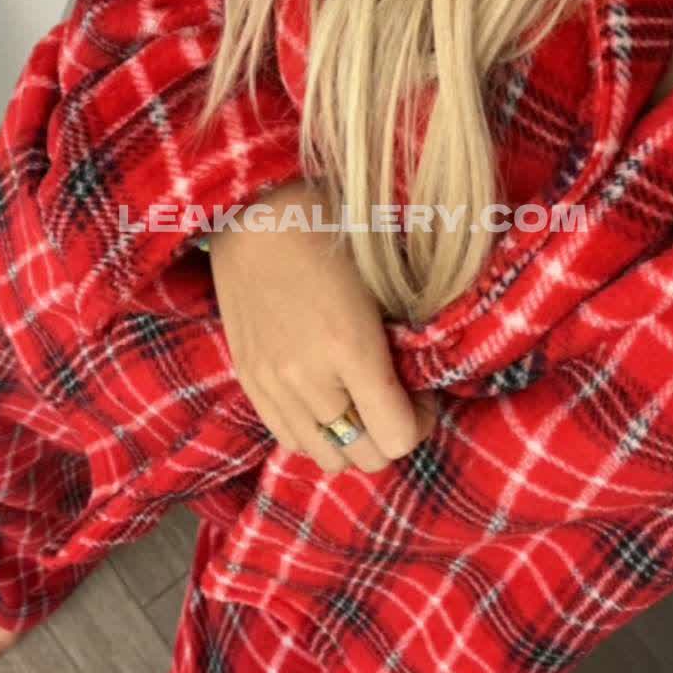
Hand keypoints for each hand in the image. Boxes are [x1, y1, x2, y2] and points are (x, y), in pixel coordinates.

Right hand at [207, 178, 437, 473]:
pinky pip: (289, 439)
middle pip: (365, 457)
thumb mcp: (382, 287)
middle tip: (396, 400)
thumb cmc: (332, 235)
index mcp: (351, 349)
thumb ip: (401, 345)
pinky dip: (315, 432)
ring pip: (326, 457)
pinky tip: (324, 399)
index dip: (420, 422)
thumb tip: (418, 387)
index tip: (422, 395)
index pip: (397, 438)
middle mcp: (309, 380)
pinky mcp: (250, 382)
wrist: (256, 215)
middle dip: (390, 435)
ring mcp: (273, 386)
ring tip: (358, 402)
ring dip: (352, 439)